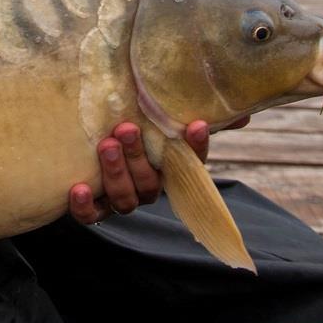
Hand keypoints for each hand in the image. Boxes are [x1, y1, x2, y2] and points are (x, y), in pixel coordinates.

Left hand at [68, 117, 248, 225]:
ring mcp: (121, 199)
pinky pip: (92, 216)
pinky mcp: (93, 208)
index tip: (195, 125)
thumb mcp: (155, 112)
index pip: (191, 163)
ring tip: (106, 145)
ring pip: (126, 198)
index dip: (195, 147)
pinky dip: (85, 207)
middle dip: (139, 157)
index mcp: (169, 167)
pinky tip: (78, 188)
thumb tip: (243, 112)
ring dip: (117, 173)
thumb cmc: (130, 122)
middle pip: (152, 183)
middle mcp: (148, 187)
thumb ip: (191, 106)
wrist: (85, 140)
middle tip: (126, 128)